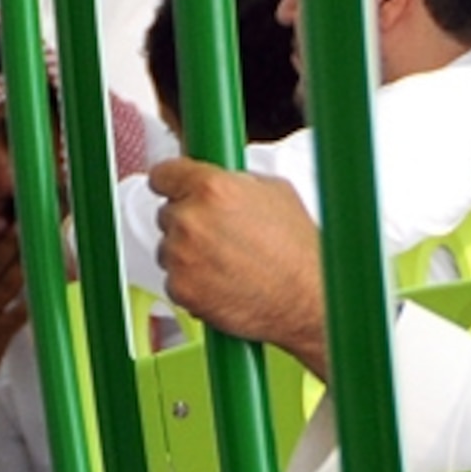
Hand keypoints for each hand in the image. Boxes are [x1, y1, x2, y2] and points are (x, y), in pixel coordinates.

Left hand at [148, 161, 329, 374]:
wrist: (307, 298)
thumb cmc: (298, 248)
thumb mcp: (273, 191)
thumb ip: (233, 180)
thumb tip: (215, 175)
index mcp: (212, 187)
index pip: (163, 173)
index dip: (172, 181)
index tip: (175, 189)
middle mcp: (191, 219)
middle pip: (167, 212)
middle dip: (189, 221)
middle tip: (221, 234)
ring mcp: (182, 256)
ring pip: (168, 247)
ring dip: (187, 253)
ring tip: (226, 261)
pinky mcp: (181, 289)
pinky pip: (174, 279)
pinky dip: (192, 282)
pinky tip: (221, 281)